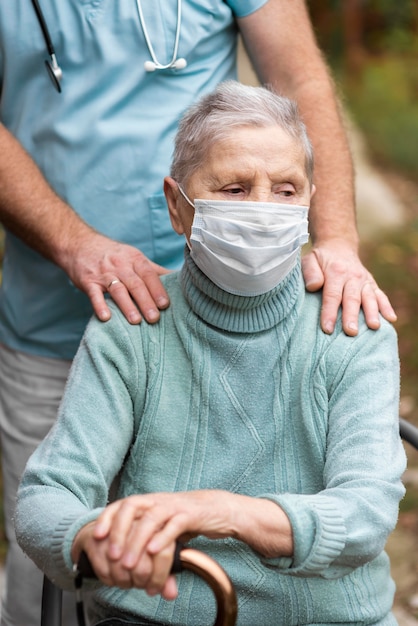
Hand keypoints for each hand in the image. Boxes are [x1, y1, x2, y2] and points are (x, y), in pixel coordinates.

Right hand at [63, 231, 171, 323]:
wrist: (79, 243)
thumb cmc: (113, 255)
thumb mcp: (133, 257)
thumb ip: (154, 270)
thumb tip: (177, 279)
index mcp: (135, 259)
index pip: (148, 274)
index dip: (157, 289)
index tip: (165, 304)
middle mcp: (120, 265)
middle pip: (135, 283)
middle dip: (146, 301)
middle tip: (155, 318)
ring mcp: (104, 273)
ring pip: (117, 289)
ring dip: (127, 306)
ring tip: (136, 322)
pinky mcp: (88, 281)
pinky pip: (94, 294)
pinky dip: (100, 305)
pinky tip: (106, 317)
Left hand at [72, 491, 235, 598]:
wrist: (217, 508)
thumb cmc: (186, 519)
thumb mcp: (162, 525)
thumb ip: (144, 536)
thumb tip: (122, 557)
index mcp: (150, 501)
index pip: (122, 504)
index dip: (107, 518)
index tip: (96, 537)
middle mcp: (159, 500)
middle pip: (132, 506)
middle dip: (118, 530)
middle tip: (112, 555)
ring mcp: (175, 506)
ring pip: (151, 518)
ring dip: (136, 541)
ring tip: (128, 563)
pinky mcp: (191, 515)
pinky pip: (174, 524)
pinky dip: (162, 538)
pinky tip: (153, 552)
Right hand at [72, 519, 177, 599]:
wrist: (105, 528)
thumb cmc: (135, 543)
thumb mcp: (154, 556)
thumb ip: (165, 575)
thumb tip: (171, 594)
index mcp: (157, 524)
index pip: (163, 554)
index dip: (159, 578)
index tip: (152, 588)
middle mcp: (138, 522)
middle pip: (142, 567)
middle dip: (140, 582)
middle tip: (138, 583)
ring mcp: (115, 530)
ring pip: (122, 570)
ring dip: (124, 582)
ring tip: (126, 579)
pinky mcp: (97, 538)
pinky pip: (104, 571)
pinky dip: (109, 580)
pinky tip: (113, 575)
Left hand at [302, 242, 396, 335]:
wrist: (339, 245)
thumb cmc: (320, 258)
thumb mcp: (310, 260)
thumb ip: (310, 273)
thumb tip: (314, 286)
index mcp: (335, 272)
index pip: (332, 295)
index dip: (330, 312)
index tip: (328, 329)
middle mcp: (352, 276)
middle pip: (352, 299)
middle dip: (352, 316)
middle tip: (351, 332)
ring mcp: (364, 280)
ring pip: (369, 298)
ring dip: (372, 313)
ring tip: (374, 326)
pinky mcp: (371, 284)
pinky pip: (380, 295)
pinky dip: (386, 306)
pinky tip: (391, 319)